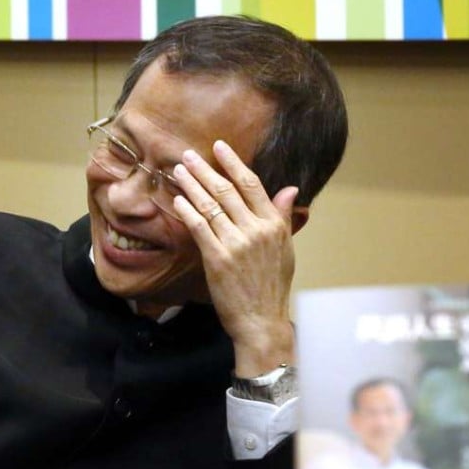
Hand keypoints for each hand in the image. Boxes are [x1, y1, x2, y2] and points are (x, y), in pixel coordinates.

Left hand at [171, 140, 302, 376]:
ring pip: (211, 205)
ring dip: (192, 185)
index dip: (233, 163)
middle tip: (188, 156)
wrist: (261, 321)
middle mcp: (256, 230)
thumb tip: (290, 189)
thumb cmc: (272, 286)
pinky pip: (200, 227)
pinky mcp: (218, 259)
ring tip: (179, 171)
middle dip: (205, 170)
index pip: (252, 184)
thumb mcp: (285, 248)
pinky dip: (188, 210)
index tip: (219, 147)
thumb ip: (282, 216)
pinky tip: (178, 200)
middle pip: (227, 190)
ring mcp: (236, 244)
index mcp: (273, 225)